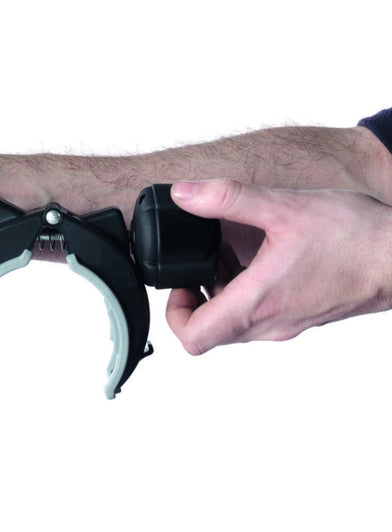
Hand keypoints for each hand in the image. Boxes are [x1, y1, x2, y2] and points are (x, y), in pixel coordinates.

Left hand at [165, 179, 391, 354]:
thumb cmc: (356, 237)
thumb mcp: (284, 207)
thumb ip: (228, 198)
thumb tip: (184, 194)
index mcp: (259, 303)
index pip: (193, 337)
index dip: (174, 313)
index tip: (180, 283)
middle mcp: (271, 324)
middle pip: (210, 334)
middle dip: (195, 302)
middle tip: (200, 268)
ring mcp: (288, 325)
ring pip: (236, 327)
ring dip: (221, 298)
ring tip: (227, 261)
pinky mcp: (303, 317)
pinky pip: (261, 318)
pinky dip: (248, 296)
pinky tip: (257, 262)